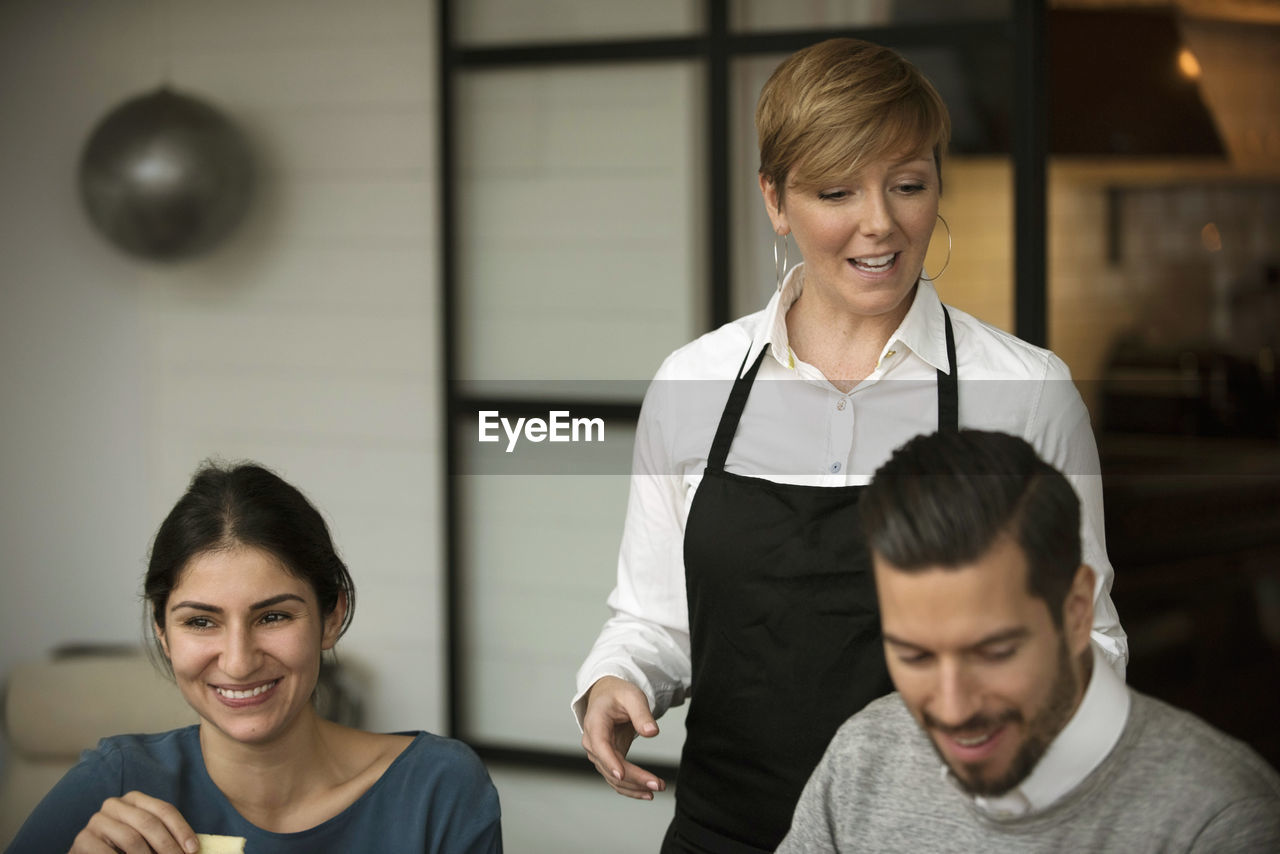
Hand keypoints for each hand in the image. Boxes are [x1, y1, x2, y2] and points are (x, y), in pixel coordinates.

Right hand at [69, 791, 198, 853]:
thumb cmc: (123, 849)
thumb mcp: (146, 839)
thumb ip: (164, 838)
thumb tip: (193, 849)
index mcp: (134, 799)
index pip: (164, 810)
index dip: (182, 830)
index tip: (193, 850)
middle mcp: (114, 804)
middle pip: (149, 823)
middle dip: (168, 846)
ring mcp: (97, 821)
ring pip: (132, 839)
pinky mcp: (83, 840)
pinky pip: (109, 853)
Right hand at [580, 675, 666, 799]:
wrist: (607, 697)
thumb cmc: (618, 695)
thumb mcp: (632, 696)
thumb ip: (642, 714)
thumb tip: (652, 732)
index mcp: (595, 722)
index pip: (600, 745)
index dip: (610, 761)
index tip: (621, 774)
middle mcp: (592, 742)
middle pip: (609, 766)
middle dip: (633, 778)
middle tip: (657, 784)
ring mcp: (598, 754)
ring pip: (613, 778)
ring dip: (634, 787)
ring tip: (657, 788)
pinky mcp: (607, 761)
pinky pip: (617, 779)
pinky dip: (630, 788)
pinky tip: (646, 793)